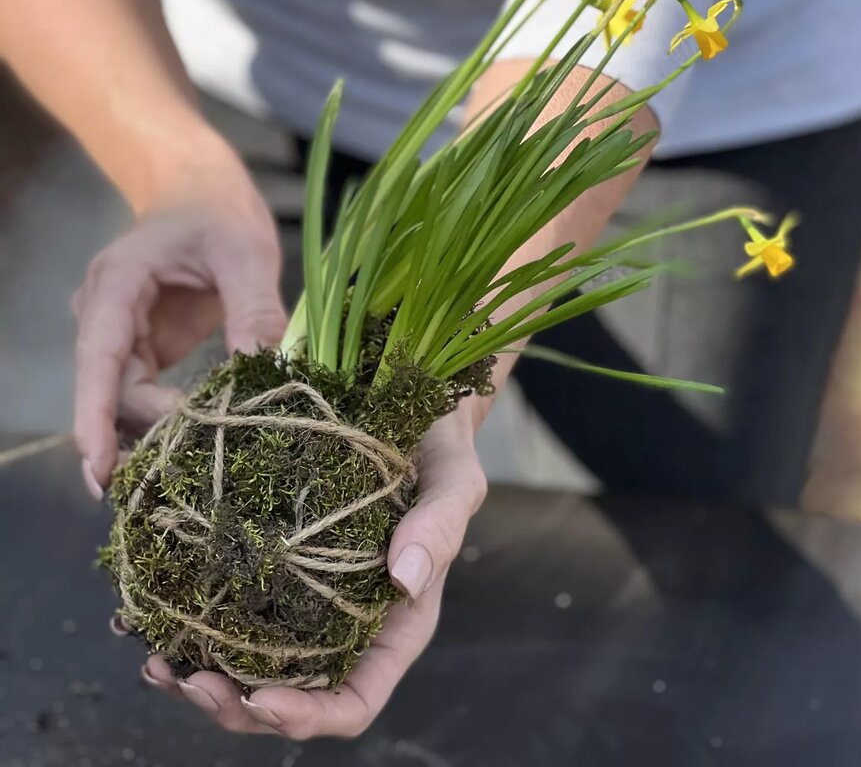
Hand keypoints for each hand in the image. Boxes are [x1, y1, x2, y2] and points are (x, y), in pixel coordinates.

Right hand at [73, 146, 285, 494]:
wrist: (201, 190)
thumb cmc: (220, 212)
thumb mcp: (246, 250)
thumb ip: (253, 305)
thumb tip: (261, 367)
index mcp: (119, 283)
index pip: (99, 356)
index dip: (96, 416)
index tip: (102, 467)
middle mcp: (105, 313)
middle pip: (111, 388)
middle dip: (144, 431)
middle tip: (196, 466)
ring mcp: (120, 334)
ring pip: (124, 399)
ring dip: (156, 431)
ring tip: (195, 470)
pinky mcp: (141, 349)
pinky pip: (142, 394)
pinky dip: (167, 419)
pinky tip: (192, 449)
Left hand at [139, 402, 487, 737]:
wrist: (403, 400)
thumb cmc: (438, 446)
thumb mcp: (455, 477)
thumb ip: (440, 525)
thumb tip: (406, 579)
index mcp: (394, 626)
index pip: (354, 702)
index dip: (308, 716)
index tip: (263, 700)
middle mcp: (345, 625)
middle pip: (289, 698)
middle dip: (236, 707)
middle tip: (186, 680)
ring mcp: (303, 599)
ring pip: (249, 664)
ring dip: (200, 676)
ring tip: (155, 661)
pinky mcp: (271, 563)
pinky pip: (228, 607)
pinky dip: (188, 622)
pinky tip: (149, 610)